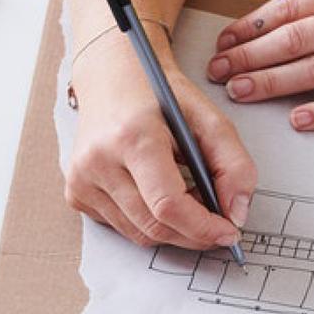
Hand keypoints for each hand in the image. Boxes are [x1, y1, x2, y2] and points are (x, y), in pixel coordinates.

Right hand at [66, 31, 255, 248]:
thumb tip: (237, 214)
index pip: (167, 204)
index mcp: (132, 136)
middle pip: (154, 226)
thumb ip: (234, 165)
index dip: (202, 227)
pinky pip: (122, 227)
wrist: (112, 79)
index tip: (228, 232)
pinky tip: (157, 196)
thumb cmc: (159, 96)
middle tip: (217, 224)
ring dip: (173, 229)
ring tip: (189, 203)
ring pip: (139, 234)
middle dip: (193, 234)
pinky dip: (148, 222)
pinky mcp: (76, 193)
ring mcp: (82, 180)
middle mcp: (98, 161)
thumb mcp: (208, 118)